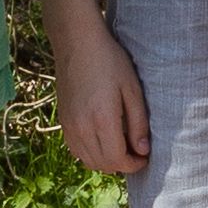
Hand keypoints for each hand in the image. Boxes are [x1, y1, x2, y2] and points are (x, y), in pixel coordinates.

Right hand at [56, 18, 149, 175]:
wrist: (77, 43)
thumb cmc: (110, 61)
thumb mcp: (132, 89)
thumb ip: (138, 122)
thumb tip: (143, 150)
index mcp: (102, 119)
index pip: (117, 159)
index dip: (134, 165)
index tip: (145, 158)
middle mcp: (82, 127)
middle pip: (103, 164)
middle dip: (122, 165)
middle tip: (136, 153)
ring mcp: (69, 125)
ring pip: (88, 161)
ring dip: (106, 161)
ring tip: (121, 147)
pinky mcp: (62, 121)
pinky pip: (76, 150)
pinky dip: (91, 154)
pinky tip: (103, 141)